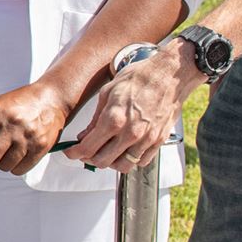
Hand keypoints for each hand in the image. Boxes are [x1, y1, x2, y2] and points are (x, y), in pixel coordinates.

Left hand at [0, 79, 74, 175]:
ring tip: (6, 153)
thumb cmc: (19, 105)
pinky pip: (20, 170)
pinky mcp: (40, 147)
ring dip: (1, 165)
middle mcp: (11, 125)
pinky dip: (16, 168)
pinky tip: (18, 156)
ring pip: (4, 166)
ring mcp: (27, 136)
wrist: (51, 99)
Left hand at [67, 43, 194, 171]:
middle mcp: (130, 133)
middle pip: (102, 162)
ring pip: (123, 166)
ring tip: (106, 152)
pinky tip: (125, 149)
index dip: (75, 153)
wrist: (170, 75)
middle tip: (86, 152)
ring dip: (111, 162)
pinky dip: (130, 160)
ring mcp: (146, 139)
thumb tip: (84, 136)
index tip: (71, 152)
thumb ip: (95, 119)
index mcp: (113, 119)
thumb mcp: (108, 93)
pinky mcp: (159, 141)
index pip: (88, 148)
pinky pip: (141, 161)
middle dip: (89, 159)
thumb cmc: (139, 78)